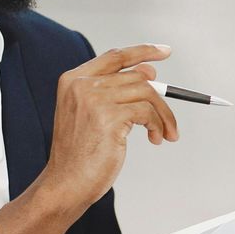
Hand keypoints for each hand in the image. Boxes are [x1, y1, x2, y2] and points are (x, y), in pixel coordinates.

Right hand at [0, 44, 178, 233]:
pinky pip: (148, 112)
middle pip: (137, 76)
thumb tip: (150, 73)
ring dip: (163, 115)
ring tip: (164, 133)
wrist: (66, 183)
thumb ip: (112, 91)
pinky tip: (155, 139)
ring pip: (147, 93)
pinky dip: (158, 125)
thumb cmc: (80, 154)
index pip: (115, 56)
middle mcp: (82, 85)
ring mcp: (95, 99)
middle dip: (160, 98)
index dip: (143, 51)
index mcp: (73, 80)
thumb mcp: (90, 114)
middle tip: (168, 121)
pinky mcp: (110, 117)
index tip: (164, 51)